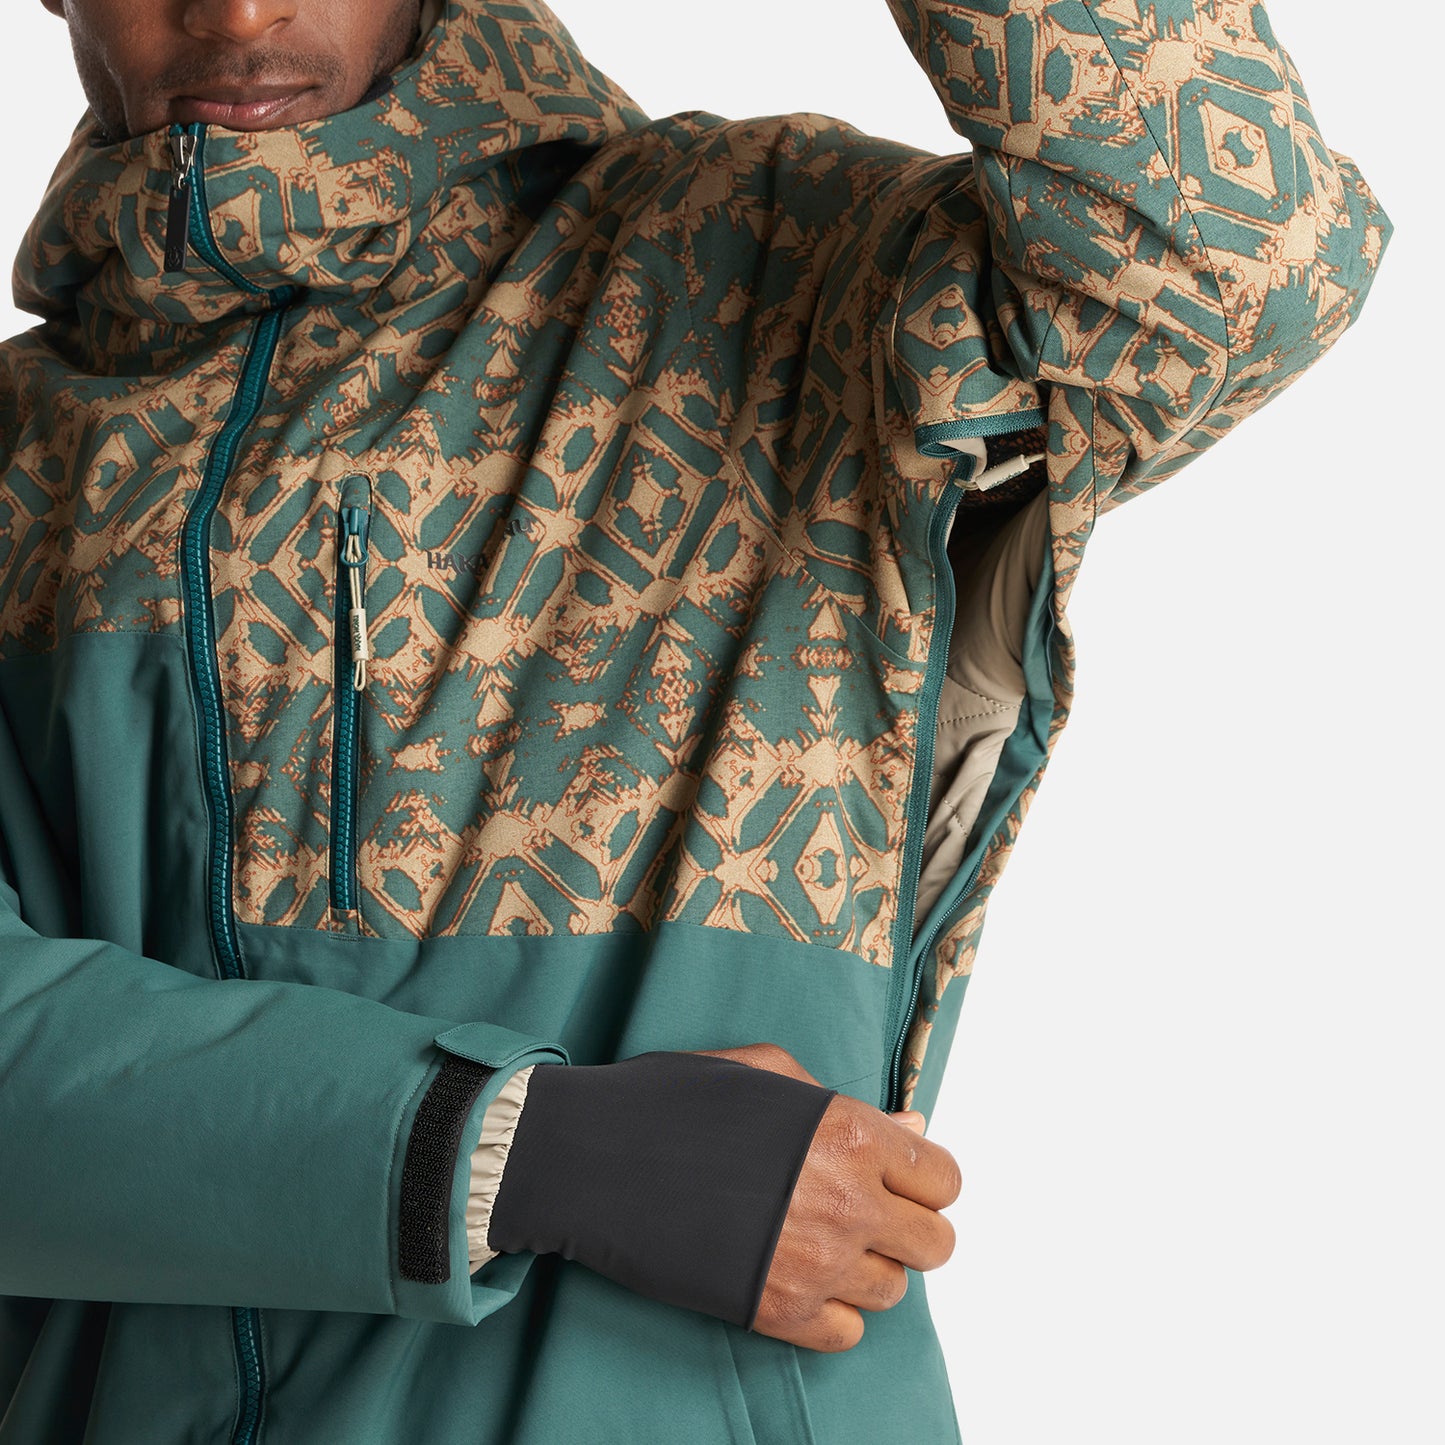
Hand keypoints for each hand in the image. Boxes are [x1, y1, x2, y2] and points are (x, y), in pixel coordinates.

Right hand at [695, 1043, 960, 1352]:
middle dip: (910, 1228)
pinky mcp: (777, 1311)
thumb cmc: (676, 1101)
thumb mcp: (766, 1071)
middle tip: (870, 1214)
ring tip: (823, 1240)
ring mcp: (815, 1263)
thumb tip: (911, 1133)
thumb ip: (847, 1106)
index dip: (925, 1178)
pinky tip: (801, 1275)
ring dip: (868, 1270)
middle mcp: (847, 1203)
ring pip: (893, 1292)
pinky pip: (847, 1334)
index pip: (944, 1179)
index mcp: (850, 1135)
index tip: (900, 1178)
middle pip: (935, 1245)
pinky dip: (833, 1312)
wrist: (595, 1159)